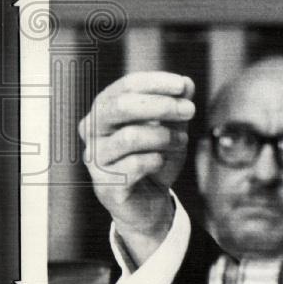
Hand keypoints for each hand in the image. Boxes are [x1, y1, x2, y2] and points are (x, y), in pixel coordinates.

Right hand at [78, 72, 195, 266]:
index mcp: (106, 108)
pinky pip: (135, 165)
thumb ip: (176, 105)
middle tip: (190, 110)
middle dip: (162, 105)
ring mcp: (95, 157)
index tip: (183, 85)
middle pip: (122, 106)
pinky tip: (161, 161)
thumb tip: (187, 83)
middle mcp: (92, 130)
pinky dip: (157, 160)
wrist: (149, 201)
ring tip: (180, 140)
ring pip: (131, 136)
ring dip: (165, 137)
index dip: (156, 82)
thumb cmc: (155, 156)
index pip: (126, 86)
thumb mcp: (171, 127)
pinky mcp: (105, 183)